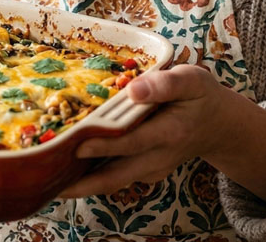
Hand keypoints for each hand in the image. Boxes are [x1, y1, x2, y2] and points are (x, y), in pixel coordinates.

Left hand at [58, 64, 231, 197]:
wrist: (219, 125)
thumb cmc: (201, 97)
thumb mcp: (192, 81)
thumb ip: (165, 84)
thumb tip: (134, 88)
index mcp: (170, 132)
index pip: (132, 143)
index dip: (105, 145)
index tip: (78, 145)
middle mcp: (158, 157)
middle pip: (115, 176)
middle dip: (81, 183)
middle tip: (47, 182)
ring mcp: (150, 169)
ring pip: (112, 181)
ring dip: (80, 184)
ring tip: (45, 179)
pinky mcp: (143, 171)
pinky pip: (115, 176)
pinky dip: (91, 175)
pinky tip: (65, 166)